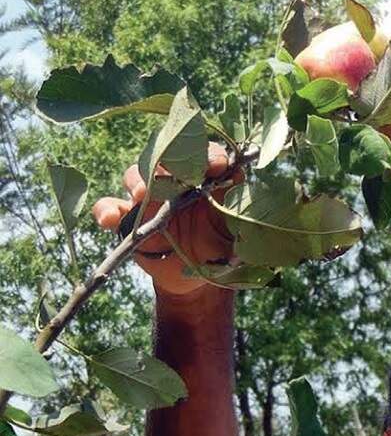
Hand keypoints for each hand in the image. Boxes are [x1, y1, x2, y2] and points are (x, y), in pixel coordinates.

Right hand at [92, 143, 239, 295]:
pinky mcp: (128, 219)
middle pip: (165, 157)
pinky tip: (108, 221)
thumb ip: (240, 210)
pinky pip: (110, 208)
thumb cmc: (220, 249)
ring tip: (140, 196)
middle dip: (168, 162)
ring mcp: (149, 198)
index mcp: (204, 179)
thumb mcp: (236, 232)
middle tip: (172, 175)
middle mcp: (174, 182)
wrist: (196, 281)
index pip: (204, 154)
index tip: (218, 165)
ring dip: (137, 181)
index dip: (210, 154)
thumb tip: (241, 184)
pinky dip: (105, 211)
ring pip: (136, 176)